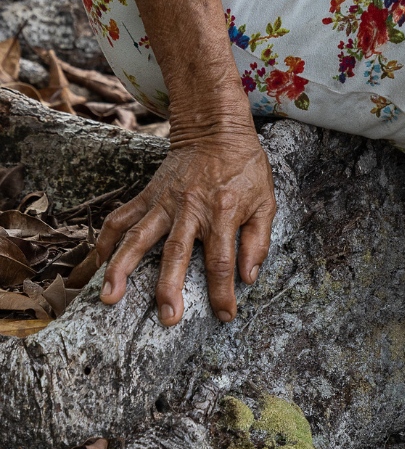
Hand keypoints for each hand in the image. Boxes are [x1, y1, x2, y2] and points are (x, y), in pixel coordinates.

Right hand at [96, 120, 276, 325]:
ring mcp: (164, 202)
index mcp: (222, 213)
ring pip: (138, 237)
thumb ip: (258, 240)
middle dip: (169, 288)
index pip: (221, 262)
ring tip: (108, 295)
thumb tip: (249, 277)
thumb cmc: (244, 167)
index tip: (224, 316)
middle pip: (176, 254)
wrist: (216, 129)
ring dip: (122, 267)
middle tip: (166, 318)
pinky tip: (96, 262)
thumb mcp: (265, 200)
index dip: (223, 293)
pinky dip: (106, 239)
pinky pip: (122, 217)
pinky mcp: (148, 194)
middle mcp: (190, 209)